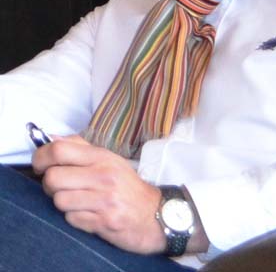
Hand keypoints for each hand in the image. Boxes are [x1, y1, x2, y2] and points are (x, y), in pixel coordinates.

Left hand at [32, 135, 165, 253]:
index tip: (40, 165)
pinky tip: (87, 213)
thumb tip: (52, 138)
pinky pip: (71, 219)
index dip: (41, 156)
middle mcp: (103, 175)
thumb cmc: (126, 185)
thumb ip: (80, 148)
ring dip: (63, 203)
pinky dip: (74, 217)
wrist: (153, 213)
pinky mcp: (103, 221)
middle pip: (53, 177)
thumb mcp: (109, 160)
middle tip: (58, 186)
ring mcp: (103, 199)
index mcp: (102, 157)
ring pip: (59, 200)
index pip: (59, 150)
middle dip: (49, 184)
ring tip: (76, 200)